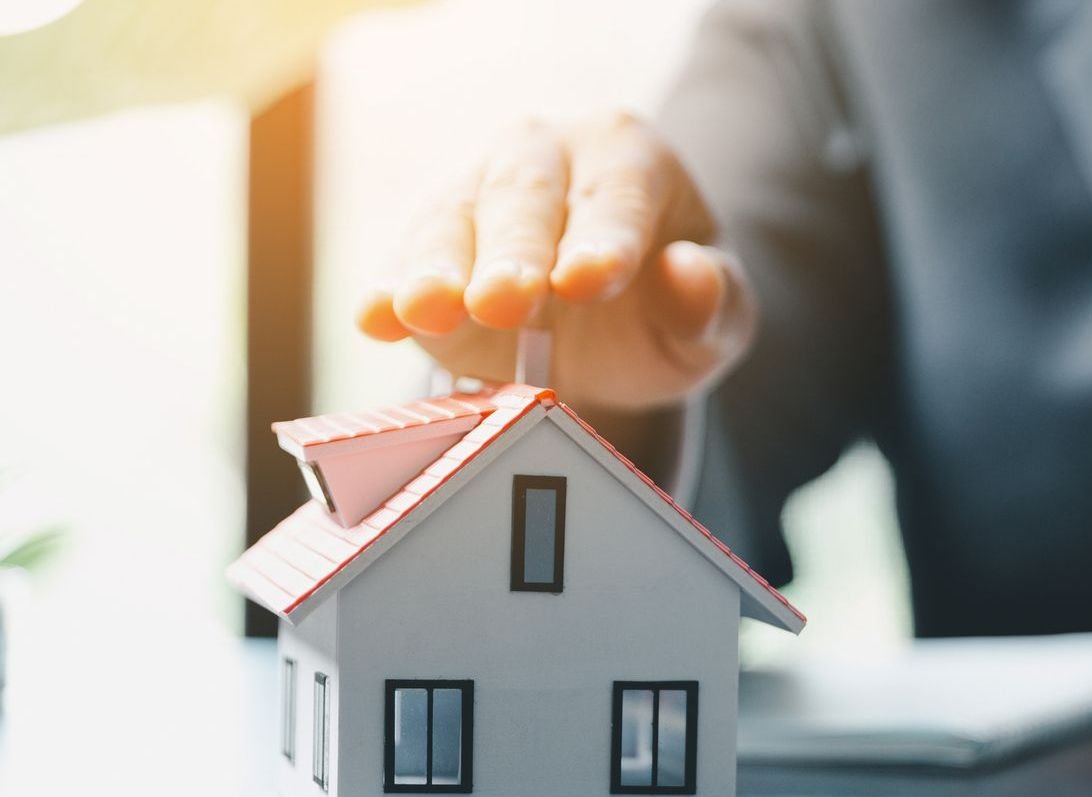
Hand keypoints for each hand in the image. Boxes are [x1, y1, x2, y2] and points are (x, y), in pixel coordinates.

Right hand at [355, 113, 755, 413]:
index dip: (604, 238)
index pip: (618, 194)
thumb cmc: (665, 315)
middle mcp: (545, 156)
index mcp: (626, 156)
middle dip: (514, 251)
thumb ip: (715, 302)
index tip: (589, 281)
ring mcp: (476, 194)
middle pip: (526, 197)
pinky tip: (376, 319)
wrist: (604, 345)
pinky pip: (402, 263)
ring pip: (454, 219)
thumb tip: (690, 273)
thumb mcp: (715, 322)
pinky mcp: (425, 248)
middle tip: (508, 300)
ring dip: (439, 266)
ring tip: (431, 308)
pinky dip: (388, 292)